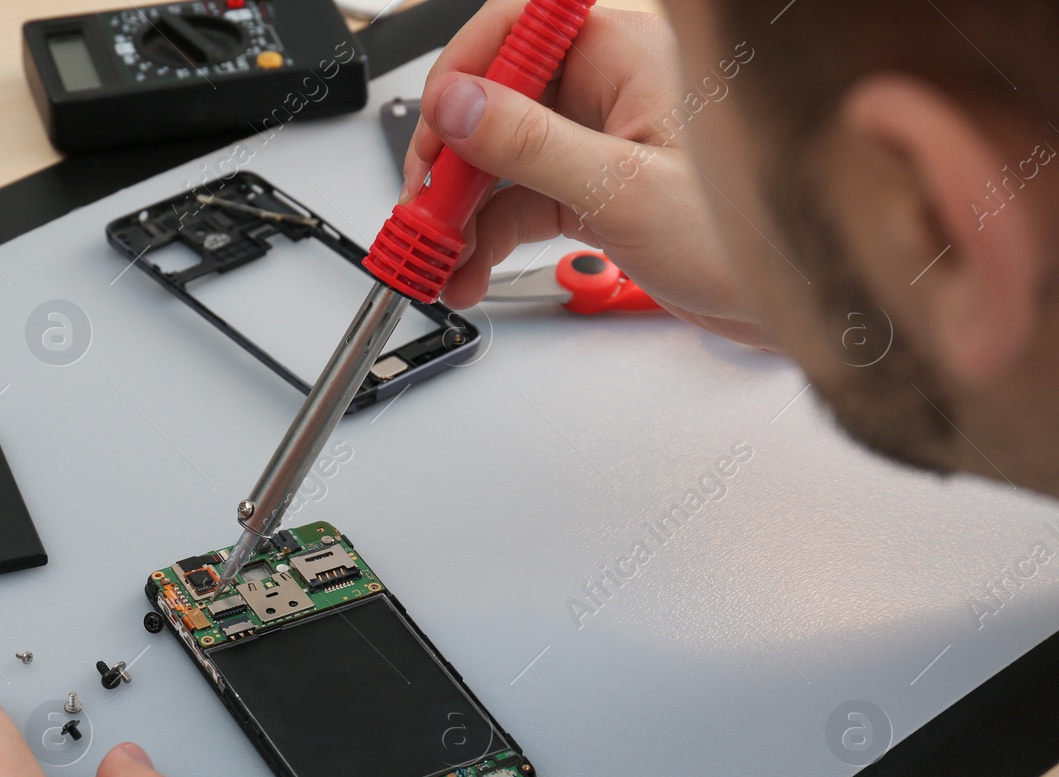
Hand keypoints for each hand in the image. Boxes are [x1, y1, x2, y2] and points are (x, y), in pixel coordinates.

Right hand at [404, 5, 767, 344]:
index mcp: (622, 53)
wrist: (802, 299)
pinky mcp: (594, 190)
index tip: (432, 134)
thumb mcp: (623, 189)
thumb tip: (456, 105)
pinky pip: (520, 200)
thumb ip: (529, 145)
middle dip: (450, 163)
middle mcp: (605, 88)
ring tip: (442, 263)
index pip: (515, 27)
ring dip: (462, 214)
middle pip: (494, 101)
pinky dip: (488, 237)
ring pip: (500, 160)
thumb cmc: (749, 232)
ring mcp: (596, 140)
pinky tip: (470, 271)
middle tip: (424, 215)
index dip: (461, 74)